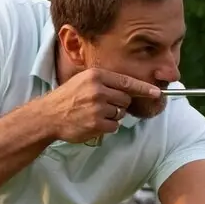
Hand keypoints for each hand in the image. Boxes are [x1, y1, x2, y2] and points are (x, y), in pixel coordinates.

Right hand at [38, 67, 161, 142]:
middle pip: (126, 99)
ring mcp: (98, 108)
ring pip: (120, 113)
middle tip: (103, 105)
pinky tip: (92, 123)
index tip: (157, 93)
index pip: (127, 82)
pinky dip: (107, 127)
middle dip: (120, 104)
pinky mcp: (96, 124)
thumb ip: (105, 82)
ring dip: (112, 116)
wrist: (48, 116)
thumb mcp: (84, 80)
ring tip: (94, 113)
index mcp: (96, 76)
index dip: (144, 89)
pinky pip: (114, 127)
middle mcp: (98, 90)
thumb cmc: (67, 97)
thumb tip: (131, 88)